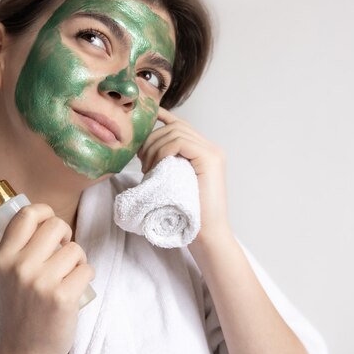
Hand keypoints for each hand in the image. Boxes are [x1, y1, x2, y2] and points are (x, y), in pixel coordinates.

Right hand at [0, 204, 94, 353]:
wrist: (26, 349)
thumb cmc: (22, 307)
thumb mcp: (8, 273)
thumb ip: (20, 246)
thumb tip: (45, 215)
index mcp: (3, 257)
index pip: (27, 214)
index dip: (45, 212)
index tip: (51, 224)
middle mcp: (19, 267)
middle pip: (56, 225)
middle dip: (66, 236)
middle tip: (62, 252)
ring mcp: (41, 282)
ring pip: (75, 248)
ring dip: (78, 260)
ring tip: (67, 276)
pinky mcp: (62, 297)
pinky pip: (87, 269)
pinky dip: (86, 277)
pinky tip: (75, 289)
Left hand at [137, 107, 229, 241]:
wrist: (206, 235)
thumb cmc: (187, 214)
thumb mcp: (173, 181)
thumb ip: (168, 163)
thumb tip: (145, 149)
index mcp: (205, 152)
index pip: (182, 126)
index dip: (162, 118)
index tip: (144, 123)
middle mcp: (212, 148)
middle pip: (176, 126)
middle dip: (153, 138)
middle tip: (141, 161)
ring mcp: (213, 153)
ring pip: (177, 131)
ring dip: (155, 146)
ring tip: (147, 168)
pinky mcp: (210, 159)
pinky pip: (180, 142)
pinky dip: (163, 150)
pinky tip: (156, 166)